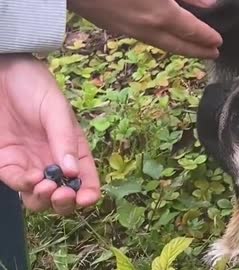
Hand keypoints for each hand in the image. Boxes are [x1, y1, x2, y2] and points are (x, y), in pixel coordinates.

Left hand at [0, 54, 100, 215]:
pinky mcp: (7, 163)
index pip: (86, 179)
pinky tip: (31, 178)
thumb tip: (73, 172)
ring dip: (44, 199)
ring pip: (39, 198)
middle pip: (63, 196)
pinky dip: (24, 186)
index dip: (89, 193)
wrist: (3, 73)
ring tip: (46, 186)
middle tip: (63, 193)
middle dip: (65, 202)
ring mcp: (30, 164)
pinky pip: (16, 183)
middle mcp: (54, 162)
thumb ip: (64, 140)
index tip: (87, 199)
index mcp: (74, 150)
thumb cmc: (35, 86)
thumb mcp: (56, 110)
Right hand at [67, 0, 221, 58]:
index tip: (218, 43)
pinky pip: (147, 39)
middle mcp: (147, 28)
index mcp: (161, 14)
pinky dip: (163, 42)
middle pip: (178, 46)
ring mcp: (129, 30)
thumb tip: (208, 5)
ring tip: (193, 50)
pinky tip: (164, 38)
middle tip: (212, 55)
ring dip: (180, 49)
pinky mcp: (114, 27)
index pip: (191, 30)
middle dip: (197, 52)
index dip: (206, 37)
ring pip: (162, 45)